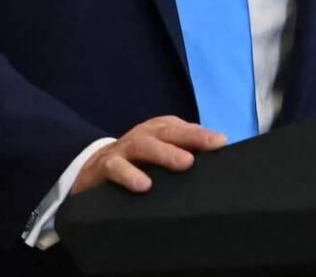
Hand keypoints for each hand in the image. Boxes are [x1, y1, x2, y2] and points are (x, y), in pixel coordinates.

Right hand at [72, 116, 226, 195]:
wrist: (95, 169)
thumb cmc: (140, 163)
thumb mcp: (162, 153)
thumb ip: (187, 151)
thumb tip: (219, 153)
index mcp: (158, 131)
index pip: (181, 129)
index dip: (199, 134)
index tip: (220, 142)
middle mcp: (142, 136)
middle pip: (164, 133)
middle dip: (185, 139)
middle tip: (206, 150)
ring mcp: (123, 150)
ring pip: (141, 146)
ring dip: (162, 153)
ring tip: (183, 163)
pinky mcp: (105, 167)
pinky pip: (115, 168)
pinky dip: (128, 175)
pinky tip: (142, 185)